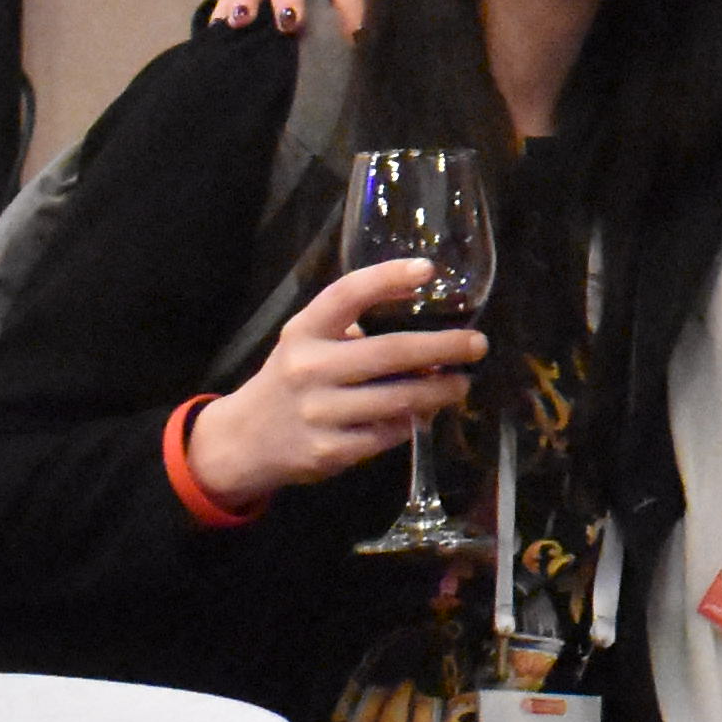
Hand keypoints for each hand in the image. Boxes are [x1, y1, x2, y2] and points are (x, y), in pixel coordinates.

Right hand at [180, 261, 486, 502]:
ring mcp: (318, 412)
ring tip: (460, 384)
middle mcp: (308, 368)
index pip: (346, 294)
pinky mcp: (329, 451)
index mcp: (304, 331)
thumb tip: (424, 324)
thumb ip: (352, 328)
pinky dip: (413, 423)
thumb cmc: (292, 380)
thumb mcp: (307, 341)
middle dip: (443, 347)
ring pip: (398, 400)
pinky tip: (425, 415)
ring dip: (439, 391)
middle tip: (477, 344)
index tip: (428, 270)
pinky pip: (388, 434)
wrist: (244, 440)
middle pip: (389, 352)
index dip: (387, 278)